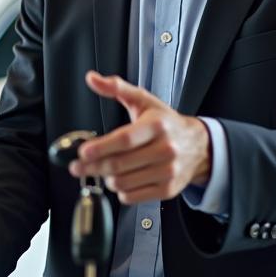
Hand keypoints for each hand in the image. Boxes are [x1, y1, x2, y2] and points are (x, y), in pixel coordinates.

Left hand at [66, 72, 210, 204]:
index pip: (125, 139)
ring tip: (102, 170)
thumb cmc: (166, 122)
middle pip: (120, 164)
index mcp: (156, 126)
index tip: (83, 152)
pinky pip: (133, 197)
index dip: (101, 147)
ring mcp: (167, 172)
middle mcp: (165, 149)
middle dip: (92, 167)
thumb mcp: (143, 100)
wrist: (198, 145)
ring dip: (106, 178)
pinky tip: (120, 180)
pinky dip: (120, 191)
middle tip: (77, 167)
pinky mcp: (167, 189)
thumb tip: (93, 79)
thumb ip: (116, 88)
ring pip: (123, 183)